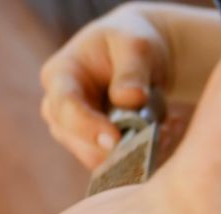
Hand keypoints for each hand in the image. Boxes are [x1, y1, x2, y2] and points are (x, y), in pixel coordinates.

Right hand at [39, 3, 170, 169]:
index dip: (87, 126)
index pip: (65, 107)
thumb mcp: (136, 46)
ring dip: (126, 152)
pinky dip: (132, 156)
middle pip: (73, 138)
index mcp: (59, 75)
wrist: (136, 58)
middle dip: (110, 145)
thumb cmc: (130, 43)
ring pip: (91, 155)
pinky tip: (159, 139)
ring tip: (164, 133)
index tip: (114, 140)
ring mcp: (69, 129)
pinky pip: (106, 162)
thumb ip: (132, 71)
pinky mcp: (86, 145)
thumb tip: (131, 99)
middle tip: (154, 139)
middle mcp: (56, 106)